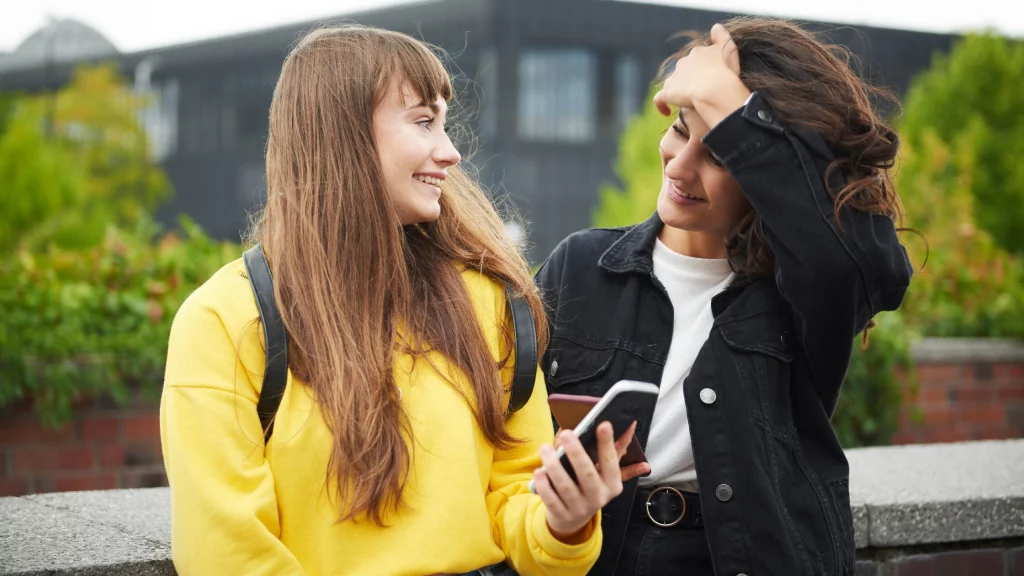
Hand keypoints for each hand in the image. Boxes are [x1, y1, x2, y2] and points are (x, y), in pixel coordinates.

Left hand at [533, 421, 638, 541]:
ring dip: (554, 466)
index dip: (607, 443)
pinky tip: (539, 472)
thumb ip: (616, 449)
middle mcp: (598, 497)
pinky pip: (551, 500)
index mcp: (613, 484)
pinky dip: (544, 486)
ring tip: (545, 449)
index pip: (610, 461)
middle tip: (566, 434)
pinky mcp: (562, 515)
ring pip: (566, 486)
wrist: (574, 519)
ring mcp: (580, 508)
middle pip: (587, 474)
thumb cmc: (592, 486)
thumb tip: (630, 425)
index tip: (603, 424)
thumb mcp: (606, 472)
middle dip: (577, 453)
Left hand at [653, 23, 747, 117]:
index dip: (703, 67)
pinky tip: (666, 112)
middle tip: (702, 92)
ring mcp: (675, 77)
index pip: (697, 57)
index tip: (710, 77)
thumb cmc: (726, 71)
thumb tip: (715, 27)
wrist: (715, 89)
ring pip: (673, 82)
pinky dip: (661, 105)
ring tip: (688, 102)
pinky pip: (659, 99)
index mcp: (698, 52)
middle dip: (690, 78)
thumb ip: (721, 37)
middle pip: (684, 69)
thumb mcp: (729, 48)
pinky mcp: (668, 92)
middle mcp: (684, 62)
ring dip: (678, 90)